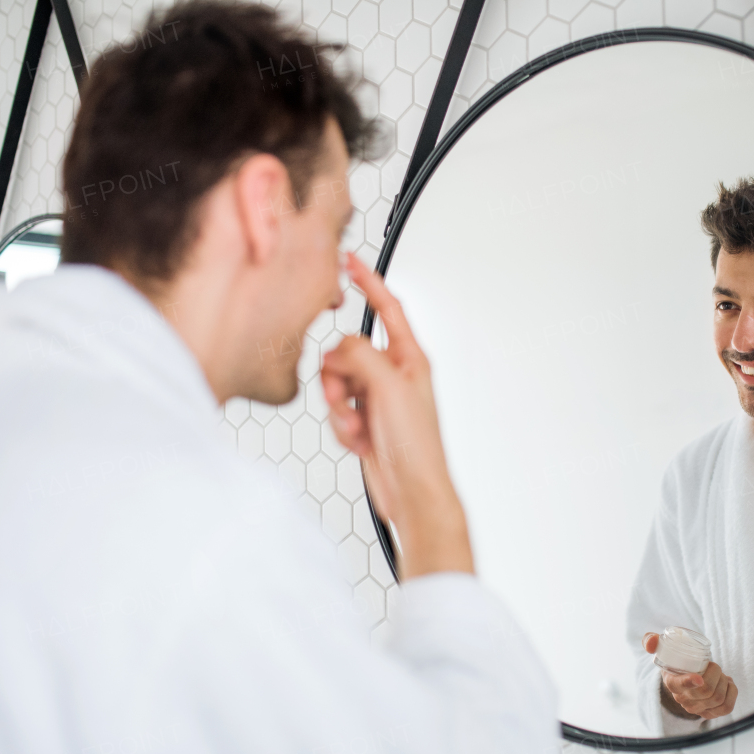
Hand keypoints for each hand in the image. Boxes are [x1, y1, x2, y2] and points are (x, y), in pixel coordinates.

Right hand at [320, 254, 472, 578]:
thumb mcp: (388, 388)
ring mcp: (377, 399)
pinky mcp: (363, 421)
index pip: (388, 308)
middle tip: (347, 396)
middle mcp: (394, 375)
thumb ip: (360, 355)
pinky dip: (341, 426)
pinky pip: (336, 410)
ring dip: (338, 406)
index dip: (369, 282)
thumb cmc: (417, 447)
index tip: (350, 262)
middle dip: (338, 374)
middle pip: (348, 349)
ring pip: (336, 381)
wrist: (412, 492)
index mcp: (410, 359)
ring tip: (356, 426)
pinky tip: (359, 442)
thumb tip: (339, 346)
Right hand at [643, 633, 737, 719]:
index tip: (699, 677)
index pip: (679, 686)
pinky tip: (727, 684)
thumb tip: (652, 642)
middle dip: (716, 673)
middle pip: (706, 690)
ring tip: (720, 674)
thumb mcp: (661, 649)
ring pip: (718, 698)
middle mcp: (683, 700)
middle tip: (714, 665)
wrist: (683, 676)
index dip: (690, 682)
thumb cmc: (675, 661)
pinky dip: (732, 693)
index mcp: (672, 683)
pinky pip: (726, 708)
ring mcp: (697, 709)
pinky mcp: (709, 714)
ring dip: (724, 682)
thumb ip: (651, 640)